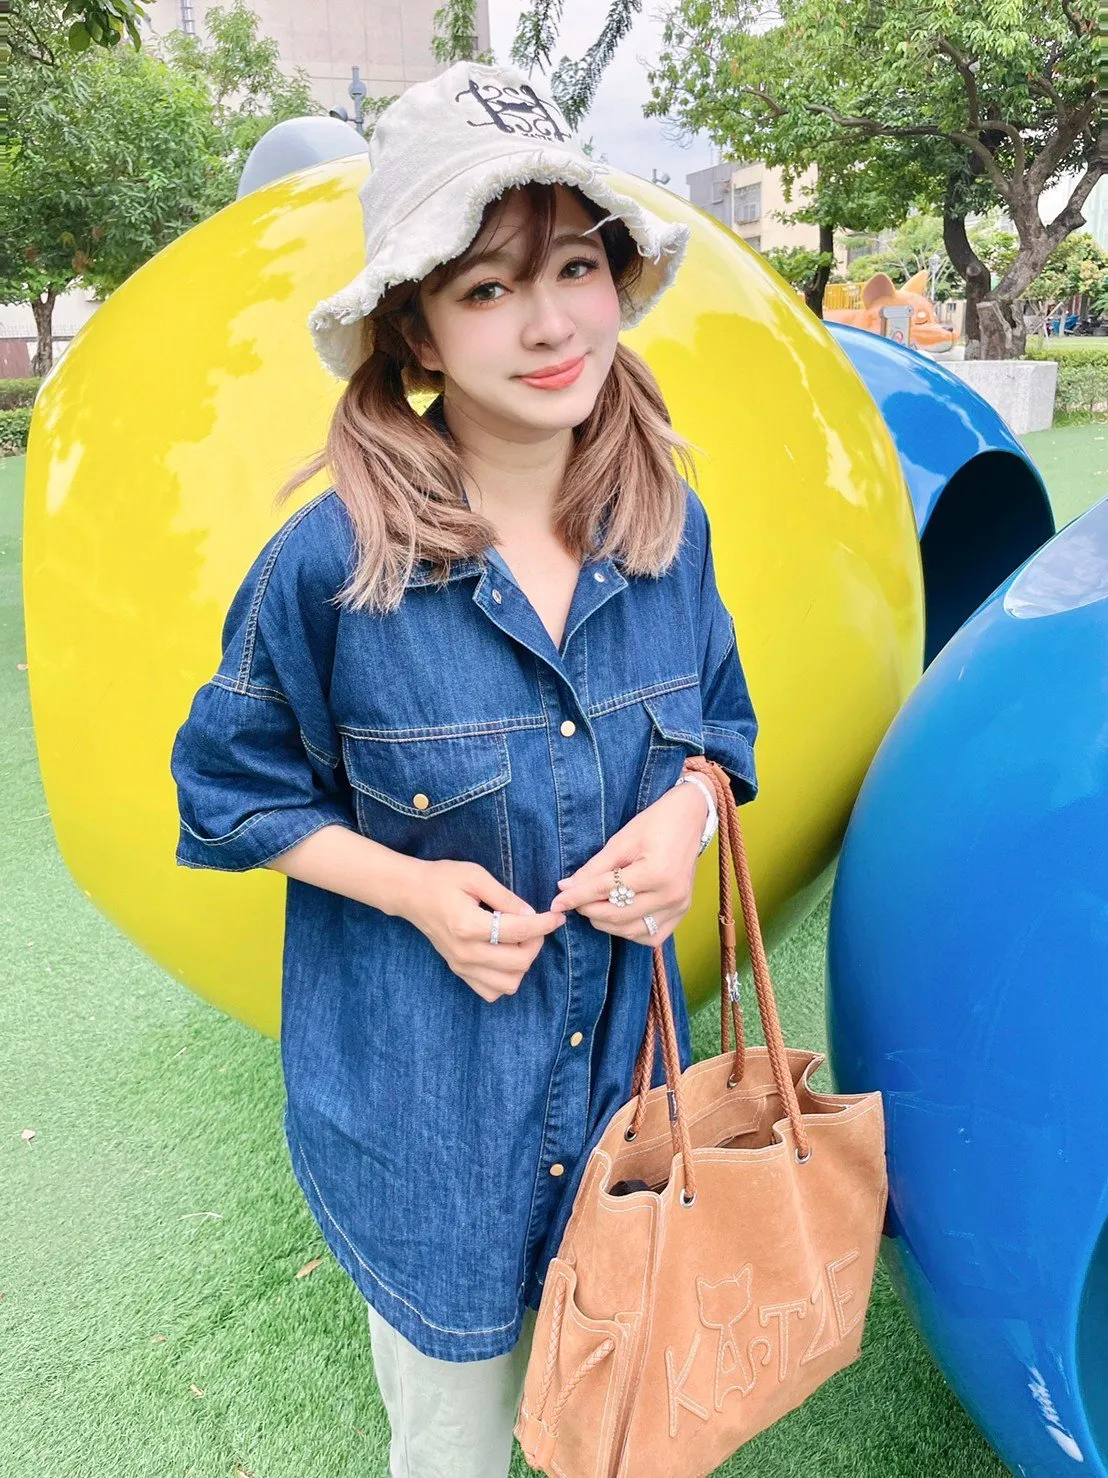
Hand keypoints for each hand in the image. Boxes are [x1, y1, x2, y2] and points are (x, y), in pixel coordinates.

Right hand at [402, 859, 565, 1003]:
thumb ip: (505, 897)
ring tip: (519, 941)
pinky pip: (491, 991)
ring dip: (522, 964)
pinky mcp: (459, 971)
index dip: (544, 924)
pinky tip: (504, 956)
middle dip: (536, 943)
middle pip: (519, 963)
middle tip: (535, 925)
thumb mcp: (475, 876)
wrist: (410, 895)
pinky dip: (505, 978)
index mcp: (468, 925)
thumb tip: (532, 914)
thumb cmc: (442, 879)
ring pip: (508, 984)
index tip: (557, 916)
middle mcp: (465, 952)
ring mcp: (461, 966)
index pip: (519, 931)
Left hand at [548, 782, 707, 944]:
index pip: (606, 891)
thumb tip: (565, 887)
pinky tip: (619, 916)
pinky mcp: (682, 912)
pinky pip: (650, 936)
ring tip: (594, 906)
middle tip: (574, 900)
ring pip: (631, 930)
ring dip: (606, 923)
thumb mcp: (620, 841)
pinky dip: (629, 930)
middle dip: (588, 910)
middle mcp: (671, 895)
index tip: (556, 901)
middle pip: (617, 915)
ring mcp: (679, 906)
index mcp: (656, 872)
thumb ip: (593, 868)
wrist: (688, 819)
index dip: (577, 897)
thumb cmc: (654, 824)